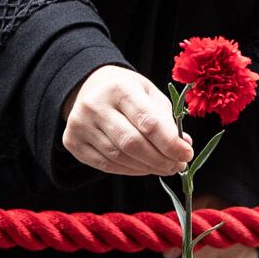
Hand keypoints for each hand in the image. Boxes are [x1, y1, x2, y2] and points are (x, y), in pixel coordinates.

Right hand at [62, 64, 191, 177]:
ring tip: (164, 167)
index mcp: (120, 88)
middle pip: (132, 143)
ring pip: (119, 157)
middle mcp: (95, 105)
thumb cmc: (126, 92)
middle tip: (178, 166)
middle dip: (160, 160)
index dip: (170, 143)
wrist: (90, 87)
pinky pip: (105, 165)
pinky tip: (144, 168)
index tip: (186, 154)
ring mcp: (80, 125)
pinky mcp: (72, 142)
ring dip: (147, 168)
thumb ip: (167, 119)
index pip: (148, 122)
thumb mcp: (149, 94)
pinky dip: (129, 170)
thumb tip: (183, 146)